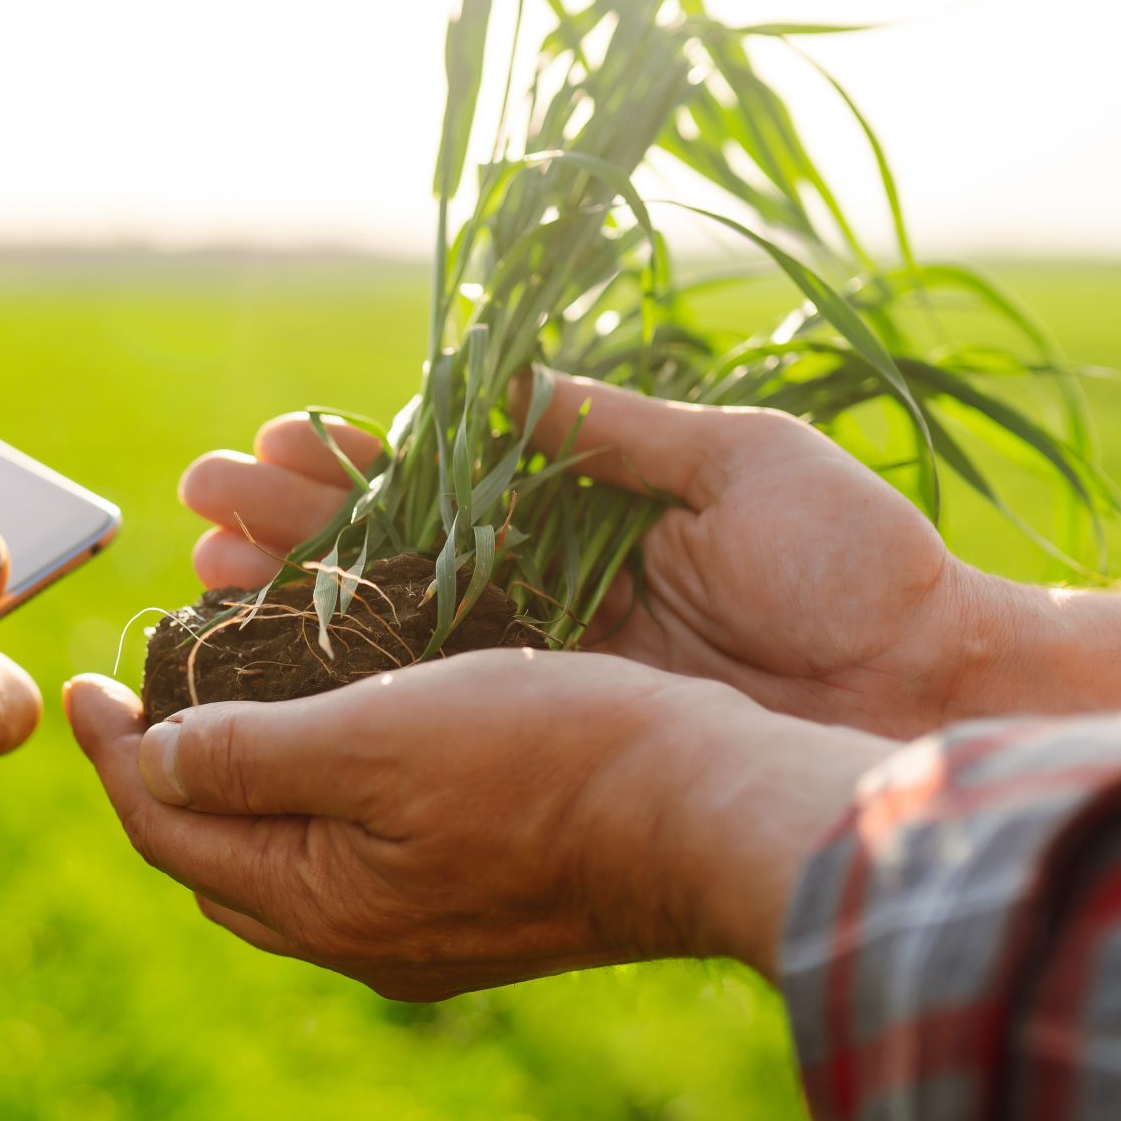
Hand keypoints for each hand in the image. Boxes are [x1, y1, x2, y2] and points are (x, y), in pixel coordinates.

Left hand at [64, 654, 889, 994]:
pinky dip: (313, 806)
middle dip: (162, 781)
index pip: (167, 827)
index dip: (113, 751)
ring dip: (239, 793)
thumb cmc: (552, 758)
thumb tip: (152, 759)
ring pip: (285, 865)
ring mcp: (422, 938)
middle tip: (139, 697)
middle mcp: (358, 942)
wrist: (717, 816)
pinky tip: (332, 750)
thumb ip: (251, 755)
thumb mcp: (380, 735)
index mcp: (317, 902)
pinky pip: (353, 865)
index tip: (78, 681)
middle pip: (214, 860)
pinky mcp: (479, 914)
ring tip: (219, 711)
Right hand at [182, 380, 1120, 737]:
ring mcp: (545, 674)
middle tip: (199, 500)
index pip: (433, 488)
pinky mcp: (557, 740)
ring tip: (202, 566)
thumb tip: (504, 379)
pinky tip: (270, 669)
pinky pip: (436, 713)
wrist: (922, 688)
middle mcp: (545, 600)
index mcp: (580, 523)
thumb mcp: (734, 462)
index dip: (347, 466)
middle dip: (285, 529)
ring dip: (289, 602)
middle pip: (383, 562)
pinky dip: (348, 692)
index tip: (273, 437)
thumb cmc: (851, 563)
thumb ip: (611, 427)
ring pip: (387, 638)